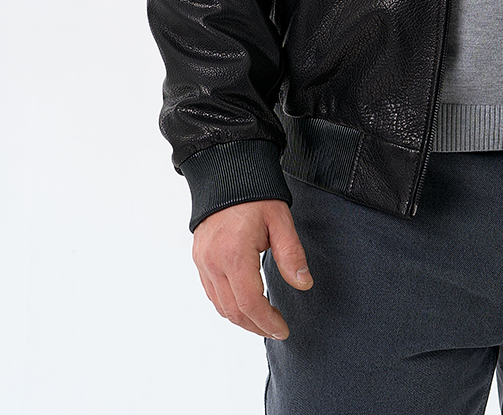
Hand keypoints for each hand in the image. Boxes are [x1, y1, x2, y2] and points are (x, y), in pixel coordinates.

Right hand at [192, 199, 312, 338]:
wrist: (227, 171)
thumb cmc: (256, 194)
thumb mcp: (280, 220)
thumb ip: (292, 254)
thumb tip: (303, 284)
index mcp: (234, 254)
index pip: (250, 303)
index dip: (267, 322)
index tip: (282, 329)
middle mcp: (213, 261)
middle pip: (233, 311)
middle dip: (256, 326)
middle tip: (276, 329)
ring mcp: (202, 261)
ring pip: (219, 306)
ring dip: (241, 318)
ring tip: (263, 320)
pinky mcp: (199, 258)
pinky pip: (211, 292)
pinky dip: (228, 305)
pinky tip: (245, 303)